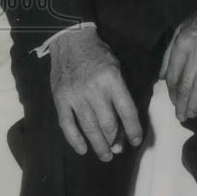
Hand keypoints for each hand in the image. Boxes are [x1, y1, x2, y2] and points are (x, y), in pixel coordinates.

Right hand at [49, 24, 142, 161]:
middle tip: (118, 150)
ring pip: (89, 128)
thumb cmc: (98, 53)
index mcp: (112, 80)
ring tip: (106, 155)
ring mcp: (75, 96)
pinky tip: (83, 149)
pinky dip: (75, 140)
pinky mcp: (60, 99)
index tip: (136, 140)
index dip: (133, 129)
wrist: (71, 40)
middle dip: (115, 141)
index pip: (126, 110)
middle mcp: (94, 89)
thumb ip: (120, 90)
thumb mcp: (117, 66)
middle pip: (108, 123)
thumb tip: (124, 118)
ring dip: (99, 145)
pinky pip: (67, 125)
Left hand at [163, 0, 196, 121]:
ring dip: (193, 102)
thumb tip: (161, 76)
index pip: (173, 74)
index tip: (173, 103)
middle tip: (180, 116)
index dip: (171, 92)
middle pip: (185, 83)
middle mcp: (195, 49)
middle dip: (181, 103)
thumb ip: (170, 52)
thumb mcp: (183, 29)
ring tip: (191, 114)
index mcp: (182, 42)